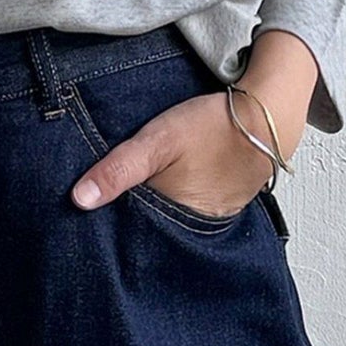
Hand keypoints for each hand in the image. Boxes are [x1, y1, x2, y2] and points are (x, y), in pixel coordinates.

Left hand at [70, 30, 316, 215]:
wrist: (266, 116)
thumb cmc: (211, 126)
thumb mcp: (156, 141)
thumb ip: (117, 170)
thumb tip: (78, 200)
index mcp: (174, 219)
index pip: (129, 228)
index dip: (110, 215)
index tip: (90, 206)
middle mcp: (193, 228)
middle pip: (150, 225)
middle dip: (130, 212)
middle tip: (112, 191)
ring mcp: (212, 219)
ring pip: (170, 218)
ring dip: (155, 205)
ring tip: (140, 185)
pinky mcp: (224, 205)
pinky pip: (191, 209)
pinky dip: (177, 199)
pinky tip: (170, 182)